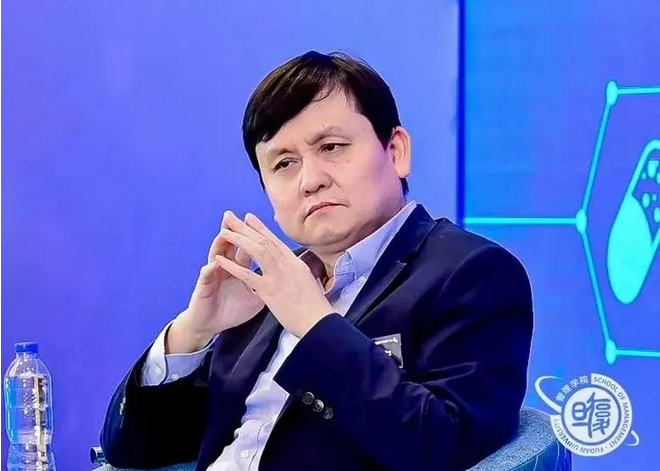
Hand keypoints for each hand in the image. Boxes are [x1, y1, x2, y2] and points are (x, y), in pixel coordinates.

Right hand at [167, 211, 265, 353]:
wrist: (211, 325)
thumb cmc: (231, 310)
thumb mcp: (255, 299)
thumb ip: (268, 286)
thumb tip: (288, 280)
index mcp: (239, 268)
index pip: (248, 248)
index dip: (255, 237)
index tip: (264, 224)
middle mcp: (225, 267)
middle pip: (231, 245)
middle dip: (236, 231)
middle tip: (239, 216)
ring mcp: (214, 275)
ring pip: (216, 255)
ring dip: (220, 244)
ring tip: (224, 233)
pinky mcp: (203, 287)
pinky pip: (206, 276)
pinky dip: (210, 269)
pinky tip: (214, 263)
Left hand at [215, 212, 334, 337]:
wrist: (318, 321)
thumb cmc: (316, 306)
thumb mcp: (309, 281)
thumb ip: (297, 271)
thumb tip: (293, 266)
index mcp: (295, 263)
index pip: (275, 241)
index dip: (260, 228)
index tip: (248, 217)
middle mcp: (286, 264)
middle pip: (263, 241)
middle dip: (245, 227)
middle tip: (229, 216)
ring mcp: (278, 276)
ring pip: (256, 251)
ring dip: (238, 239)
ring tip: (223, 232)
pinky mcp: (269, 290)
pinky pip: (247, 275)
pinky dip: (233, 266)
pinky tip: (220, 259)